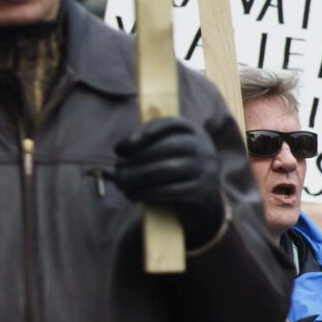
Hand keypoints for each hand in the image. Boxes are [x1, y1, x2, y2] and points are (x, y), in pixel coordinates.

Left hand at [116, 117, 227, 240]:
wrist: (205, 197)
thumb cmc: (177, 169)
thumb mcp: (168, 151)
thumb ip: (146, 147)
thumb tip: (116, 157)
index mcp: (192, 131)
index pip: (169, 124)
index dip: (143, 133)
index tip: (118, 148)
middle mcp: (202, 147)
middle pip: (168, 147)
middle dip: (138, 159)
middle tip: (117, 171)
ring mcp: (205, 169)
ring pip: (170, 169)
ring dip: (141, 177)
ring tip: (123, 184)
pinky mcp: (202, 191)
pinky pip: (173, 191)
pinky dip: (150, 193)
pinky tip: (135, 195)